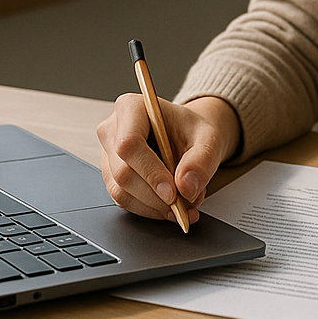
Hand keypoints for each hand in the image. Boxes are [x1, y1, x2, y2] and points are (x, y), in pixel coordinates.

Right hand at [96, 94, 241, 222]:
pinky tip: (170, 206)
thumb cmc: (193, 130)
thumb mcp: (208, 138)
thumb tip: (186, 187)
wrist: (189, 136)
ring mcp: (109, 155)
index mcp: (131, 108)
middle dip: (156, 196)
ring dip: (154, 206)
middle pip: (123, 172)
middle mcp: (113, 130)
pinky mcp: (112, 176)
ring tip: (184, 205)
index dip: (150, 172)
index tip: (172, 193)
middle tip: (185, 204)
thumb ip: (201, 160)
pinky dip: (150, 209)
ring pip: (121, 192)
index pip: (129, 144)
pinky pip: (124, 201)